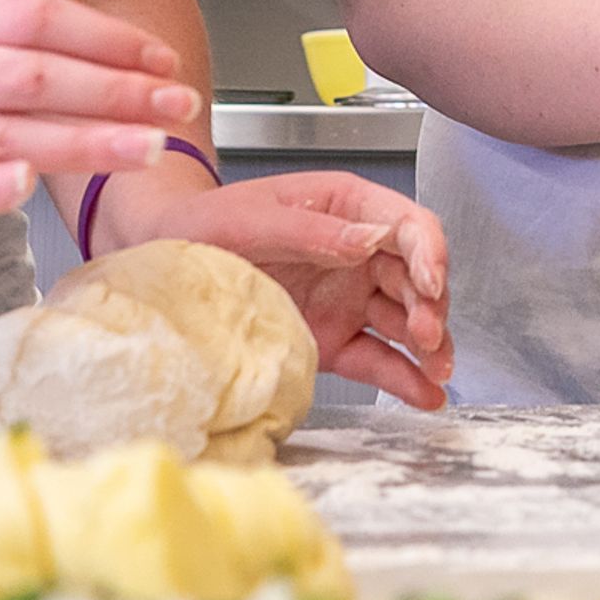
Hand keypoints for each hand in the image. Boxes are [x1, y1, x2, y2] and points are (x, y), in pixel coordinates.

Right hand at [0, 0, 202, 269]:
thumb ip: (33, 61)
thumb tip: (142, 69)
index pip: (34, 17)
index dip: (107, 38)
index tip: (165, 64)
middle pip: (25, 74)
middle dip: (110, 90)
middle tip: (175, 108)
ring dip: (78, 140)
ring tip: (142, 149)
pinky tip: (28, 184)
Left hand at [97, 168, 454, 407]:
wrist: (162, 257)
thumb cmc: (202, 224)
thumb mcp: (250, 219)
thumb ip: (312, 230)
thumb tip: (370, 239)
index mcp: (344, 206)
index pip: (408, 224)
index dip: (429, 252)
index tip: (431, 281)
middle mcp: (355, 251)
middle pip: (417, 276)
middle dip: (432, 305)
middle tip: (426, 334)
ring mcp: (347, 296)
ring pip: (406, 318)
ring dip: (429, 343)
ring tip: (437, 369)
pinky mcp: (333, 336)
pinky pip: (376, 357)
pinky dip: (403, 376)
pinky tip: (425, 393)